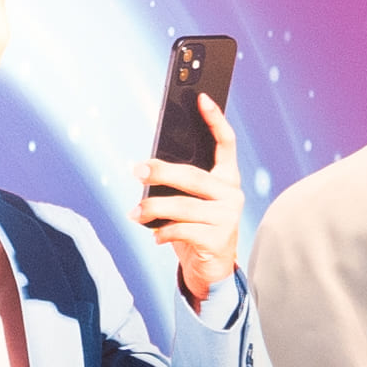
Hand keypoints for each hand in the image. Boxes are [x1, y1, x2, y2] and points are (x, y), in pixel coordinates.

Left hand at [136, 91, 241, 306]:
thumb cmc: (195, 227)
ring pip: (183, 206)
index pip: (226, 143)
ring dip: (153, 208)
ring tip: (135, 212)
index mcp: (227, 178)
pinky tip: (155, 236)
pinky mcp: (218, 238)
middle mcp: (232, 194)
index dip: (215, 119)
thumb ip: (180, 185)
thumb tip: (146, 171)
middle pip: (193, 175)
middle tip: (137, 170)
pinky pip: (182, 229)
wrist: (210, 269)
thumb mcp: (190, 203)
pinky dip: (163, 232)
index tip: (202, 97)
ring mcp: (228, 217)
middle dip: (161, 172)